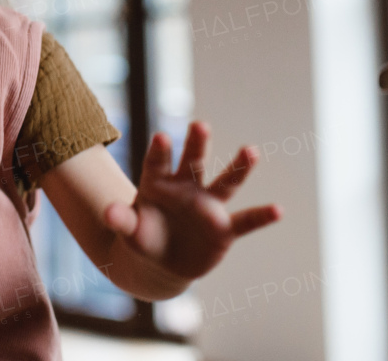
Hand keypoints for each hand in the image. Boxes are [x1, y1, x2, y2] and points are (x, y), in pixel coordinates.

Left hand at [102, 122, 280, 280]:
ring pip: (225, 182)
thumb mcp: (129, 231)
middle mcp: (186, 188)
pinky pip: (245, 221)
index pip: (157, 163)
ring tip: (251, 150)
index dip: (159, 151)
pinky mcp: (223, 229)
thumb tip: (109, 213)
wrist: (161, 262)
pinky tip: (278, 210)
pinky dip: (261, 217)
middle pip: (193, 162)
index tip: (161, 137)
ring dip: (238, 168)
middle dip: (196, 145)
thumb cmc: (143, 238)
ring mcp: (207, 206)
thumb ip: (121, 220)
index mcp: (159, 182)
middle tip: (200, 125)